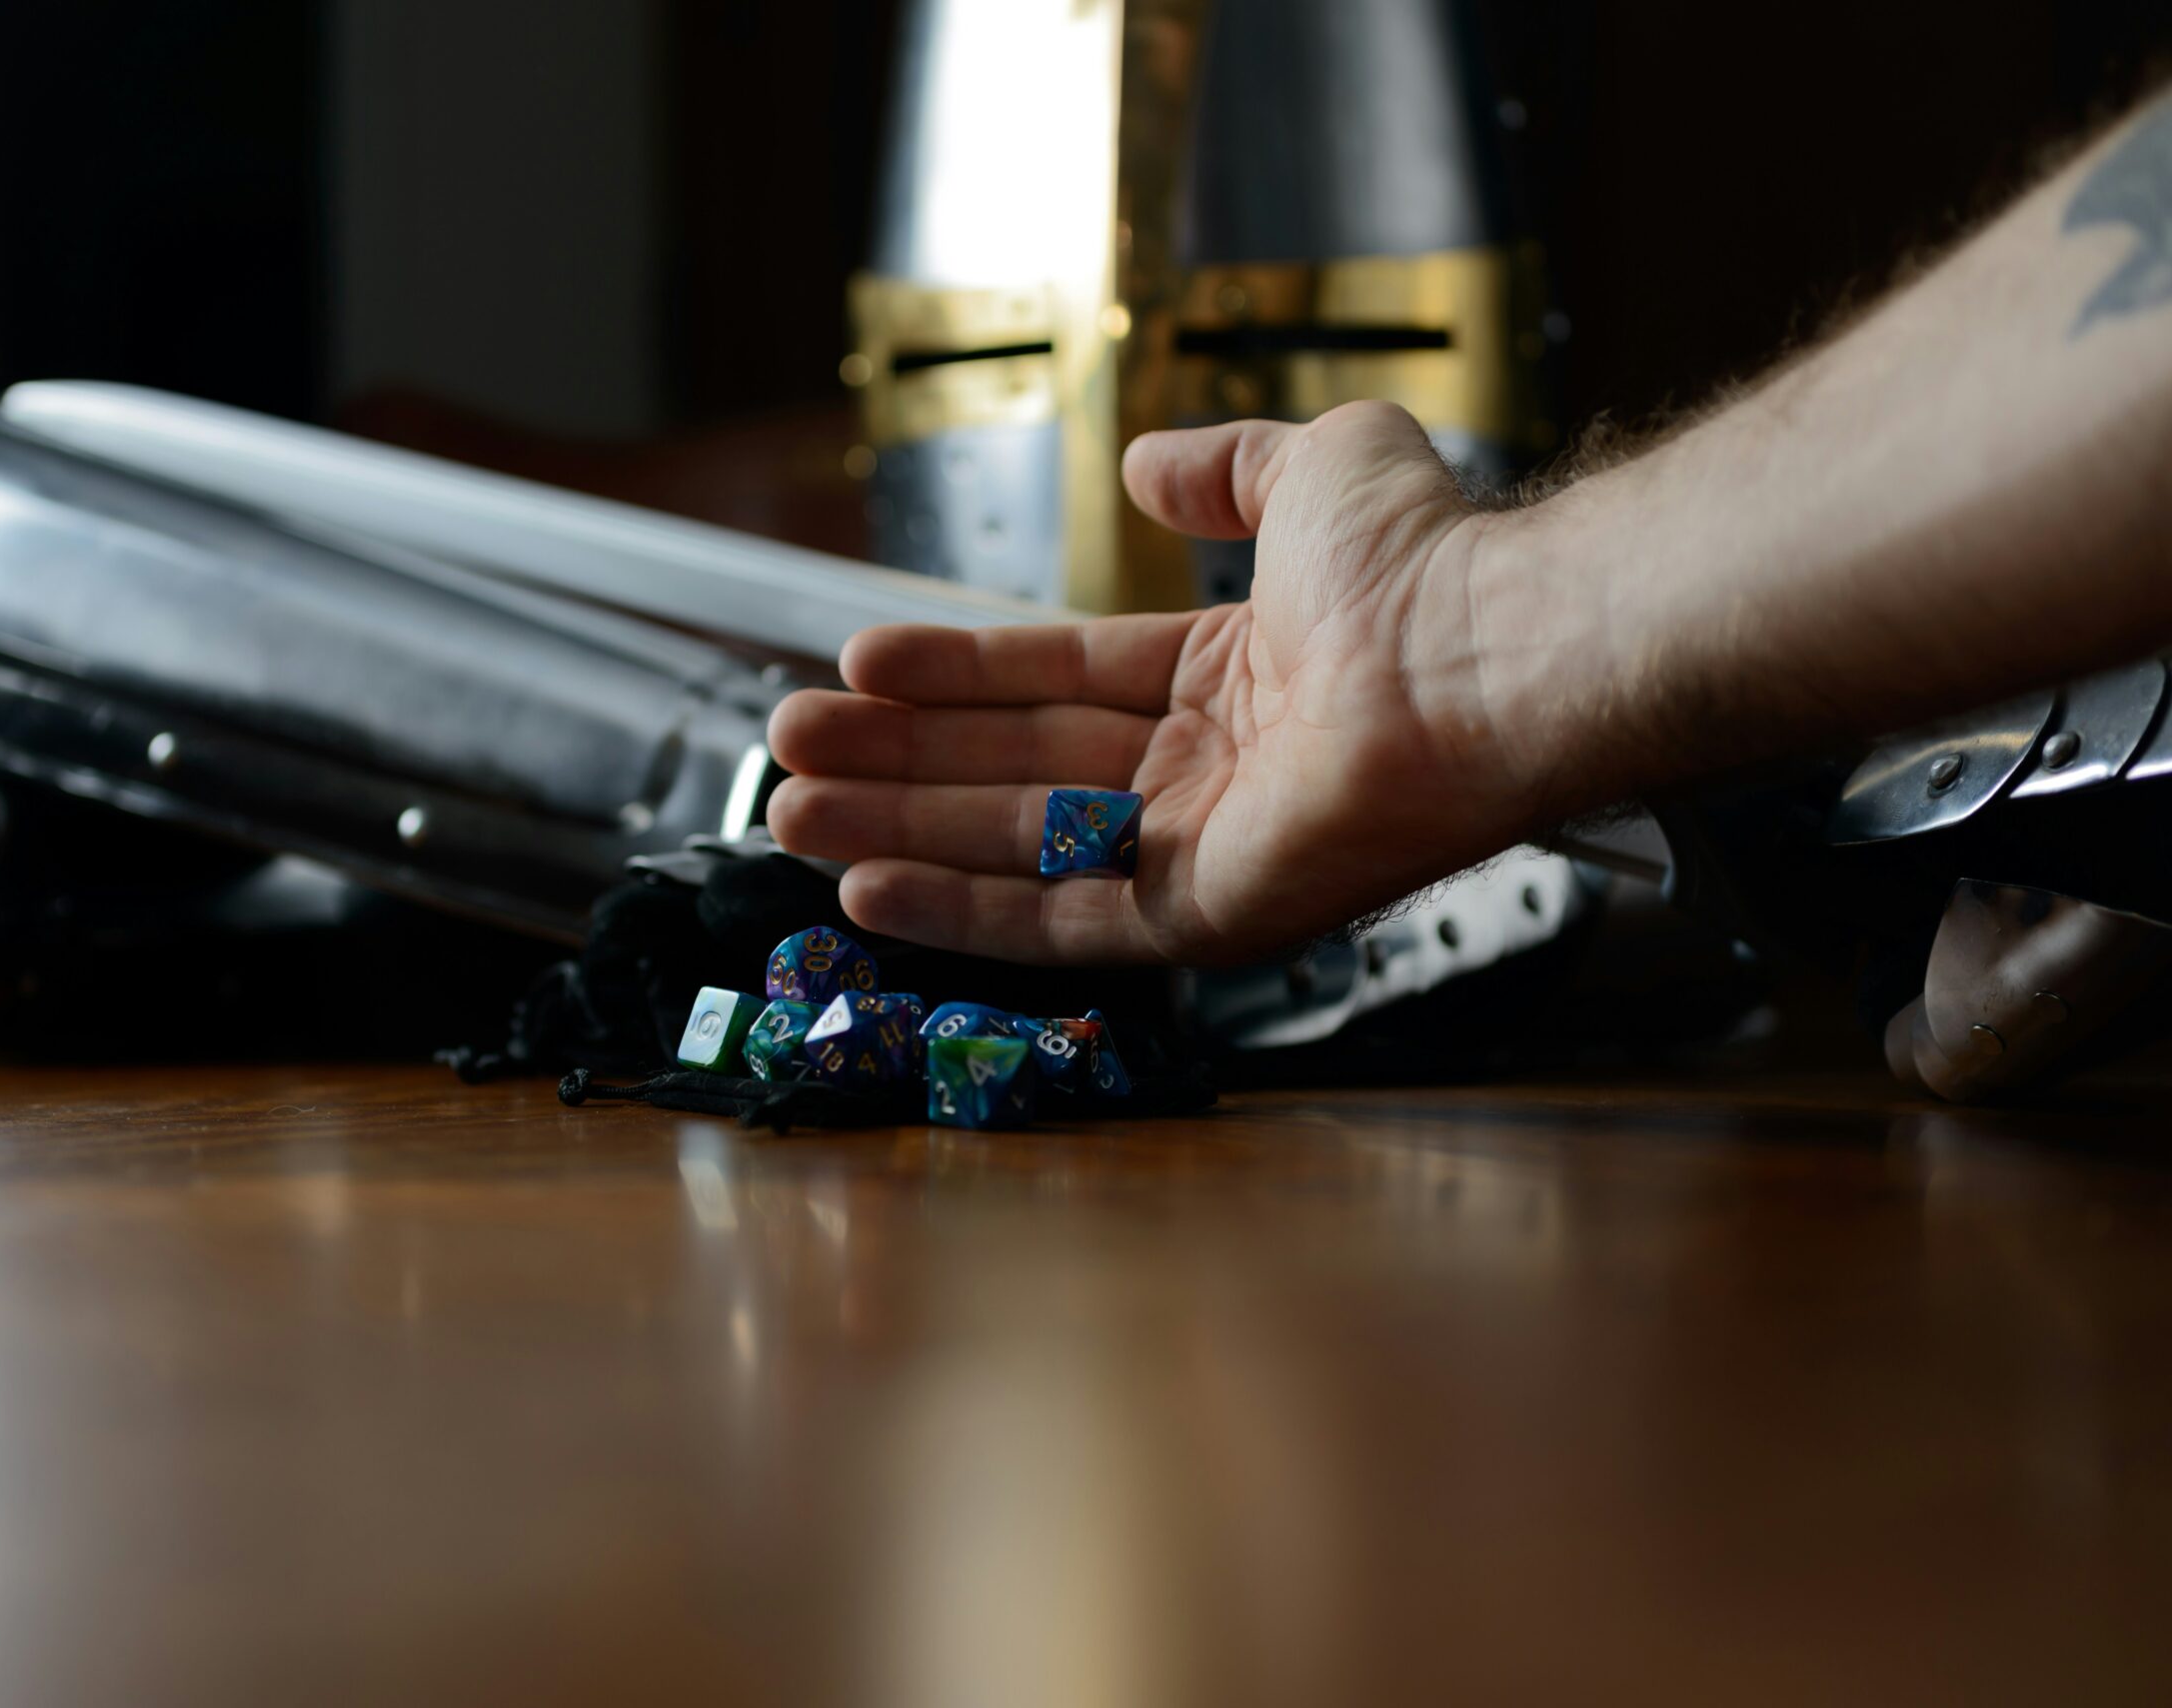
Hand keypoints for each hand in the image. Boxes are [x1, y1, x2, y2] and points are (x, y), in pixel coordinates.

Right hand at [765, 401, 1572, 964]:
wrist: (1482, 655)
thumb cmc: (1424, 564)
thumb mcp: (1313, 468)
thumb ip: (1225, 465)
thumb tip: (1149, 461)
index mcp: (1226, 674)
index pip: (1057, 677)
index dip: (954, 669)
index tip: (857, 657)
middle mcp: (1208, 768)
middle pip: (1013, 765)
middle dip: (896, 755)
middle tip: (791, 741)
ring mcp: (1201, 849)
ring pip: (1015, 844)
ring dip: (897, 827)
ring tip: (790, 807)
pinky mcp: (1203, 918)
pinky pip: (1060, 922)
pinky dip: (960, 910)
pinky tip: (868, 887)